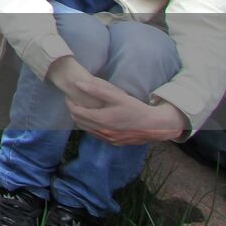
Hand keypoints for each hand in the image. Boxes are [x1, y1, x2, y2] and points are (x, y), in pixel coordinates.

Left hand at [66, 77, 185, 145]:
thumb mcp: (117, 96)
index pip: (76, 112)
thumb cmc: (136, 108)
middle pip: (78, 121)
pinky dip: (90, 126)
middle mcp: (102, 132)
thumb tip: (77, 84)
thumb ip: (96, 90)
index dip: (70, 103)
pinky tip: (95, 117)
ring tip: (83, 107)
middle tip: (74, 100)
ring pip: (86, 129)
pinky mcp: (113, 142)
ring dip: (81, 118)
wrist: (155, 126)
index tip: (70, 95)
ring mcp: (108, 139)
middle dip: (74, 110)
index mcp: (101, 120)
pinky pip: (95, 134)